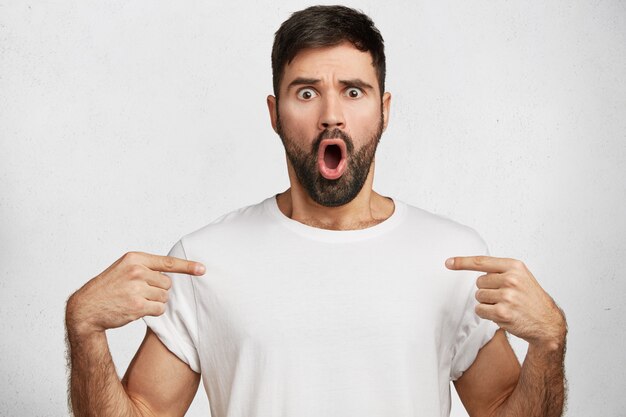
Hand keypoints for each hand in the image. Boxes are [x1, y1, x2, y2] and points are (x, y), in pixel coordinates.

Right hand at [66, 251, 204, 337]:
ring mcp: (137, 288)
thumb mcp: (124, 268)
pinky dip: (153, 311)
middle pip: (167, 283)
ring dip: (155, 301)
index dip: (188, 266)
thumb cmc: (108, 288)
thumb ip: (146, 267)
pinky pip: (159, 309)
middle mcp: (137, 271)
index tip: (202, 269)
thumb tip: (171, 274)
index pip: (168, 262)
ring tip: (135, 300)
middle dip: (158, 289)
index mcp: (134, 258)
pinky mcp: (137, 306)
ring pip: (164, 297)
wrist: (86, 308)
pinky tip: (137, 309)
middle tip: (138, 292)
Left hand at [445, 256, 565, 350]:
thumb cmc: (531, 299)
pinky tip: (503, 315)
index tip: (448, 262)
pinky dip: (487, 314)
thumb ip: (500, 270)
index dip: (462, 262)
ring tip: (506, 306)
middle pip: (479, 283)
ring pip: (479, 297)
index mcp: (515, 266)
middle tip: (506, 297)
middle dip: (488, 291)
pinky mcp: (502, 312)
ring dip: (488, 303)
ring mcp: (507, 296)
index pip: (482, 262)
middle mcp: (511, 279)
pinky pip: (480, 310)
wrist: (547, 323)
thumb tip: (473, 267)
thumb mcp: (521, 276)